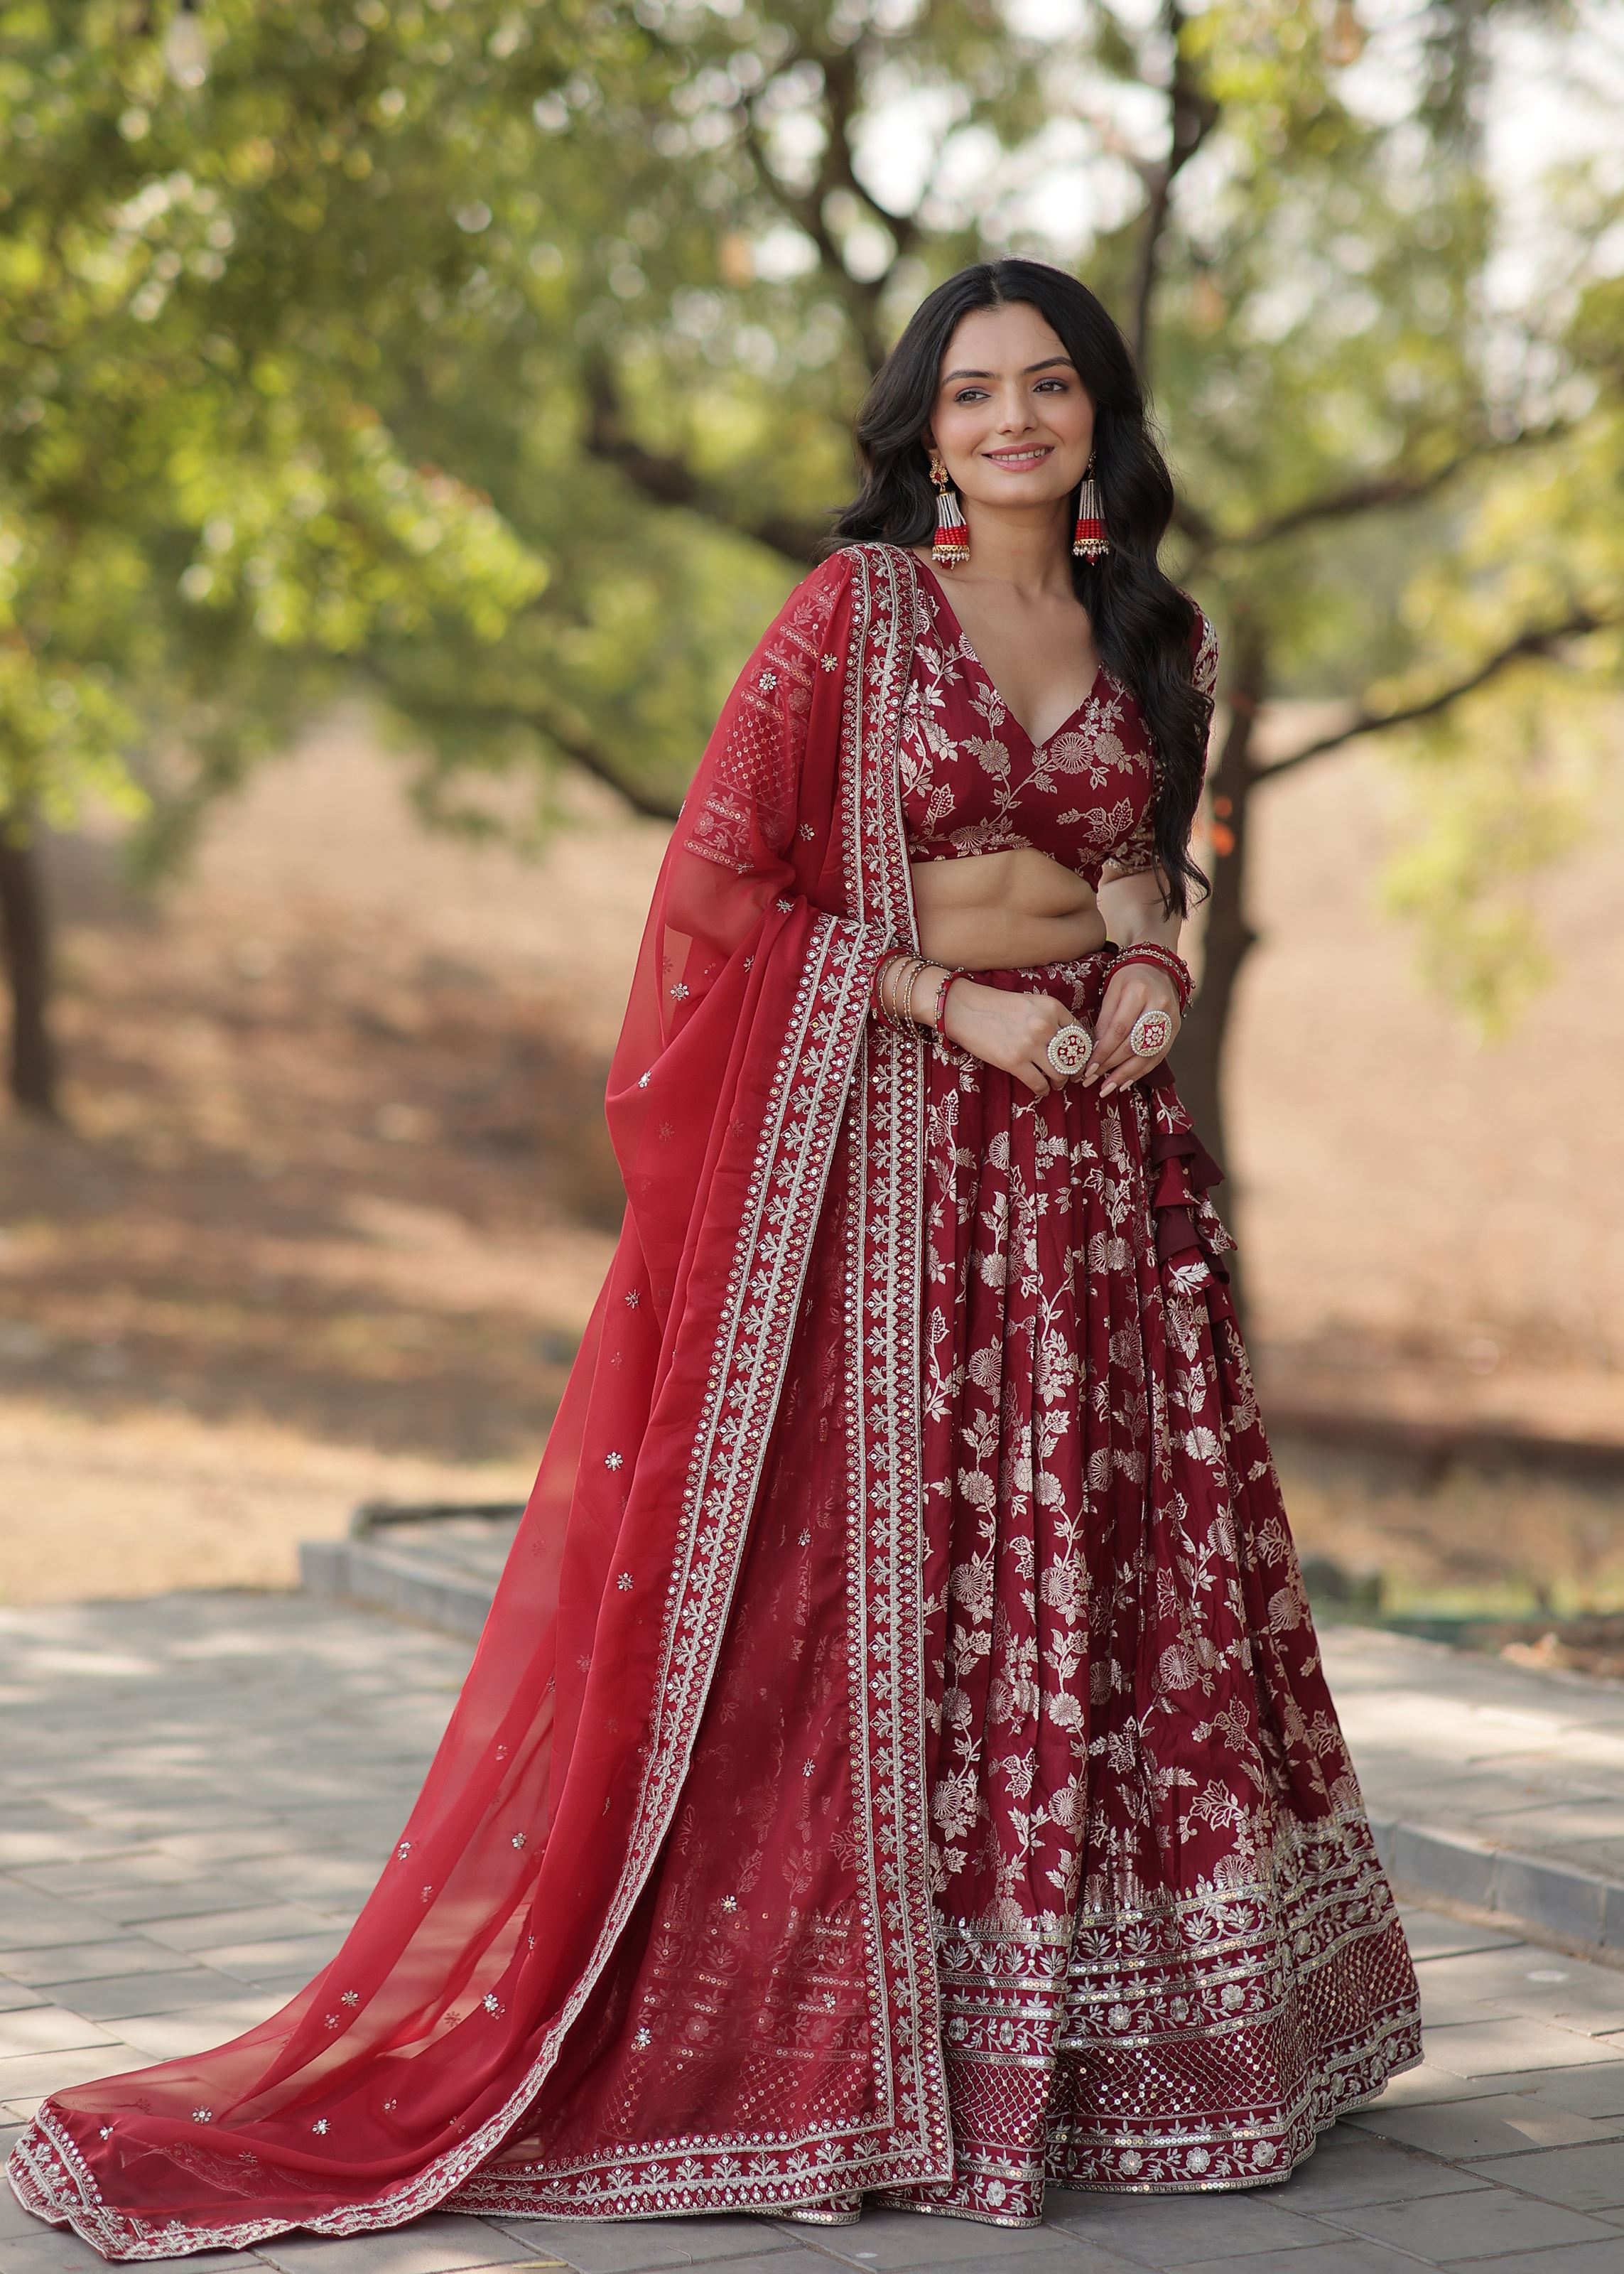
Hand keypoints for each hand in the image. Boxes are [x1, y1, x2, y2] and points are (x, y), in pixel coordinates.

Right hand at [938, 979, 1080, 1097]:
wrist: (965, 1009)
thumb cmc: (998, 1006)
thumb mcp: (1031, 1003)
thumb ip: (1051, 1018)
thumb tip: (1069, 1043)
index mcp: (1052, 1007)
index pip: (1080, 1034)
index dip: (1082, 1051)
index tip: (1078, 1059)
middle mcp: (1045, 1026)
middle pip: (1072, 1056)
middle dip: (1073, 1070)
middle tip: (1069, 1074)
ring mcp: (1030, 1045)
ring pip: (1059, 1073)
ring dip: (1059, 1082)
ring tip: (1056, 1083)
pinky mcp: (1014, 1062)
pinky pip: (1038, 1084)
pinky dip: (1042, 1090)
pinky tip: (1041, 1089)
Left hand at [1083, 965, 1179, 1095]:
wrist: (1159, 968)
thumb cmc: (1129, 978)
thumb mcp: (1112, 990)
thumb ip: (1105, 1018)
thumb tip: (1096, 1050)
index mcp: (1139, 992)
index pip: (1119, 1029)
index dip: (1103, 1052)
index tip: (1088, 1067)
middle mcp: (1158, 1007)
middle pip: (1133, 1045)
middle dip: (1111, 1066)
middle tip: (1091, 1080)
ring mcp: (1170, 1020)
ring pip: (1148, 1055)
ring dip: (1126, 1075)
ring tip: (1107, 1088)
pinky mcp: (1175, 1030)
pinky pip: (1158, 1056)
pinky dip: (1141, 1071)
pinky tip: (1125, 1082)